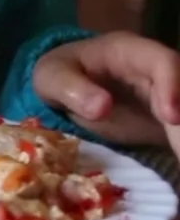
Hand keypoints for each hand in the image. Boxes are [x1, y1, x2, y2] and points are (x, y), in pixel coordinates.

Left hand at [32, 32, 179, 156]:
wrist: (67, 88)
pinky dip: (176, 149)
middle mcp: (157, 72)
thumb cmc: (60, 74)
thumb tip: (101, 107)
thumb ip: (70, 87)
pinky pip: (177, 135)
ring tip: (175, 156)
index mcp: (130, 51)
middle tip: (179, 149)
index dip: (172, 85)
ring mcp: (168, 96)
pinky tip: (172, 167)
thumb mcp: (52, 76)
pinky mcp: (169, 122)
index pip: (162, 61)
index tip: (171, 117)